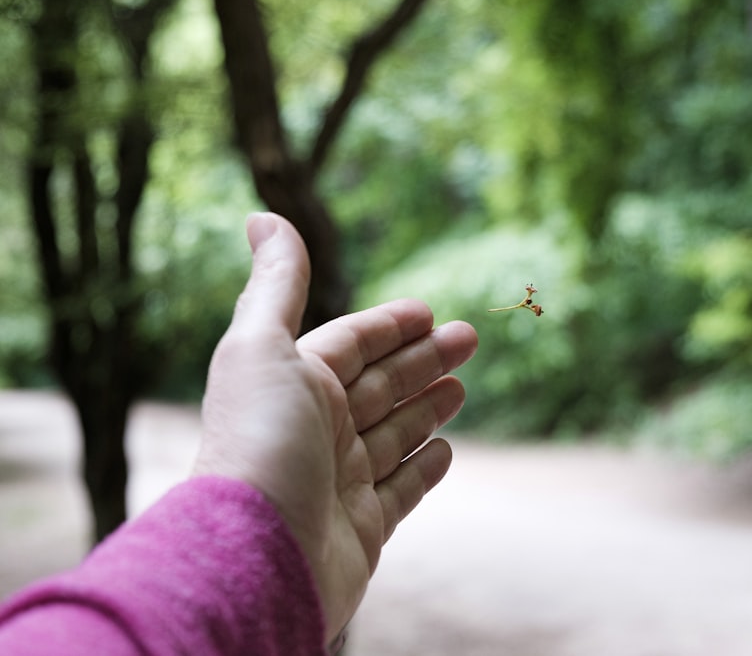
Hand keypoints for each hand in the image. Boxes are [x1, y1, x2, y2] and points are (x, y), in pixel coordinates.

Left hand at [193, 212, 477, 642]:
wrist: (257, 559)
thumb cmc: (259, 444)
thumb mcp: (263, 348)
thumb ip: (275, 285)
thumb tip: (259, 215)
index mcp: (293, 385)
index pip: (350, 344)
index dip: (388, 326)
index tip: (430, 313)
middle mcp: (314, 430)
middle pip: (379, 385)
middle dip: (423, 359)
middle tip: (470, 339)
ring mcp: (339, 481)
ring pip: (393, 434)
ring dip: (427, 407)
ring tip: (461, 388)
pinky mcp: (362, 528)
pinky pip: (400, 490)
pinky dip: (424, 467)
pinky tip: (446, 450)